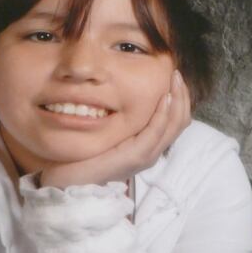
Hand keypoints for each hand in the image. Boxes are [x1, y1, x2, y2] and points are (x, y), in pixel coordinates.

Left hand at [40, 70, 190, 188]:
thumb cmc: (86, 154)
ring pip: (174, 126)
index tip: (174, 78)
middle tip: (176, 74)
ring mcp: (146, 156)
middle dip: (182, 96)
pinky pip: (156, 132)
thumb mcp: (110, 132)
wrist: (69, 178)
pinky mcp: (135, 156)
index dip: (179, 99)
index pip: (175, 121)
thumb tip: (124, 93)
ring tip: (174, 79)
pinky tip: (164, 97)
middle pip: (180, 122)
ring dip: (177, 100)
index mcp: (147, 146)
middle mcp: (152, 152)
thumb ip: (121, 119)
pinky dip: (163, 113)